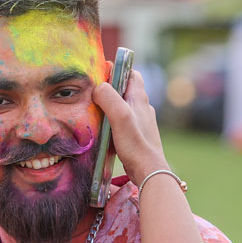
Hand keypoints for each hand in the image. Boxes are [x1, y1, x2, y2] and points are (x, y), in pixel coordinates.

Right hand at [92, 70, 168, 185]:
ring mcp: (141, 122)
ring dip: (110, 108)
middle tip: (93, 95)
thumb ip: (109, 98)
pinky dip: (113, 123)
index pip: (131, 74)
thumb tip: (98, 87)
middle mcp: (142, 108)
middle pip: (125, 90)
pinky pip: (123, 122)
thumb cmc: (135, 144)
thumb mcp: (120, 116)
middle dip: (110, 90)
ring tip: (95, 113)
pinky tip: (104, 132)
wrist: (148, 171)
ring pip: (124, 107)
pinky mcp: (137, 135)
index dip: (118, 71)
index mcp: (140, 99)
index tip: (101, 75)